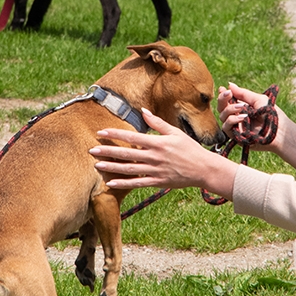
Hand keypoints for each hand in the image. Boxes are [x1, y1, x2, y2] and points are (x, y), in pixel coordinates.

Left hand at [89, 108, 236, 196]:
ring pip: (128, 169)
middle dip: (107, 151)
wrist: (203, 169)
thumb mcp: (175, 133)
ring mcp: (155, 170)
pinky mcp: (157, 182)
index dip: (115, 134)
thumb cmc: (190, 149)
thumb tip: (143, 112)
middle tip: (91, 150)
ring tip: (97, 165)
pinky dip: (124, 184)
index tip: (101, 132)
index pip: (132, 137)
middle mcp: (154, 157)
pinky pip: (137, 183)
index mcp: (158, 143)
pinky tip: (111, 183)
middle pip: (126, 154)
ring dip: (111, 167)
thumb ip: (158, 123)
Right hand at [217, 82, 295, 166]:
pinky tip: (242, 117)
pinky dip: (232, 120)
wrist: (280, 130)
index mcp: (241, 107)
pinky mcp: (236, 136)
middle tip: (228, 94)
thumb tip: (229, 84)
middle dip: (222, 99)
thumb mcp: (258, 99)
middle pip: (221, 108)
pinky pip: (226, 128)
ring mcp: (236, 127)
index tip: (223, 88)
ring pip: (222, 117)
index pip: (227, 101)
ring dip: (230, 109)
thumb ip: (243, 93)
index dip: (223, 95)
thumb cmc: (272, 114)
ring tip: (242, 107)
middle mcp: (236, 116)